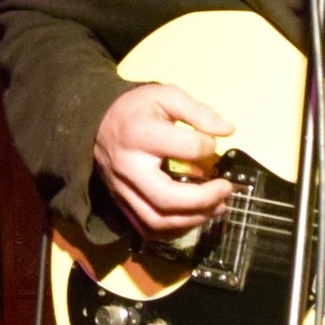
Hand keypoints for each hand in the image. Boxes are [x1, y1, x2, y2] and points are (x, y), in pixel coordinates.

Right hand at [92, 83, 236, 238]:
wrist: (96, 123)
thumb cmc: (136, 109)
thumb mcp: (166, 96)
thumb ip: (198, 112)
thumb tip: (228, 130)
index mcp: (140, 134)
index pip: (185, 148)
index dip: (208, 146)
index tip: (212, 144)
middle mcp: (129, 167)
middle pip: (167, 198)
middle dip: (204, 199)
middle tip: (226, 189)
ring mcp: (123, 189)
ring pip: (157, 220)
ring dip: (193, 219)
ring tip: (217, 206)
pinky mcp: (122, 203)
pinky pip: (148, 228)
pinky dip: (176, 229)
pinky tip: (195, 216)